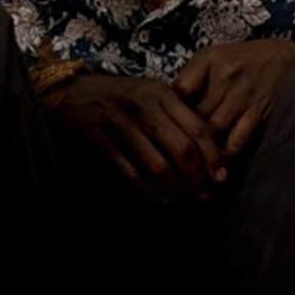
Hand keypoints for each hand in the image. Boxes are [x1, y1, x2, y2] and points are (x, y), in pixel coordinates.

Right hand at [51, 74, 220, 200]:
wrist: (73, 91)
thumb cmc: (122, 95)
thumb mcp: (152, 92)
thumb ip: (178, 112)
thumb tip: (211, 148)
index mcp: (162, 93)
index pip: (198, 127)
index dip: (213, 156)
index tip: (221, 176)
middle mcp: (144, 106)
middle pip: (181, 150)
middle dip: (196, 178)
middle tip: (204, 195)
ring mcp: (121, 123)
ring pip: (158, 165)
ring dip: (175, 190)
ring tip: (185, 202)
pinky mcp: (100, 139)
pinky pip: (131, 172)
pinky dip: (148, 190)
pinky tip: (160, 199)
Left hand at [173, 39, 294, 163]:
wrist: (286, 58)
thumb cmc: (243, 59)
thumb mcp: (213, 57)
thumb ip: (191, 78)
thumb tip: (168, 106)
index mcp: (208, 61)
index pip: (180, 90)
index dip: (169, 110)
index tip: (164, 126)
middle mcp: (225, 77)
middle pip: (195, 114)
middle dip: (183, 136)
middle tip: (173, 155)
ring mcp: (243, 95)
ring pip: (214, 130)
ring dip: (202, 151)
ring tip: (192, 167)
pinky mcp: (259, 112)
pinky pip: (237, 139)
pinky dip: (226, 155)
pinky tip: (217, 167)